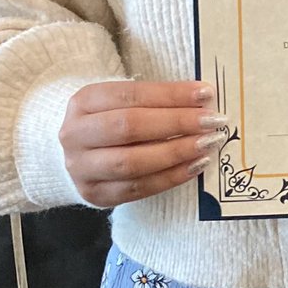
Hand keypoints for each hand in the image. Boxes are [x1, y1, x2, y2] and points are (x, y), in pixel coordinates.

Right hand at [59, 80, 227, 207]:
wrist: (81, 147)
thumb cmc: (114, 115)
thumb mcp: (125, 98)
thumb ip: (158, 98)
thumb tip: (204, 98)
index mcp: (85, 101)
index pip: (133, 95)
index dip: (172, 95)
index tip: (206, 93)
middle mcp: (75, 134)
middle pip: (130, 128)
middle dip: (177, 123)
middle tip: (212, 121)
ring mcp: (81, 168)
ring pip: (131, 163)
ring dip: (176, 153)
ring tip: (207, 145)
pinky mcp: (94, 194)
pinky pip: (136, 189)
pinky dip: (169, 178)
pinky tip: (194, 166)